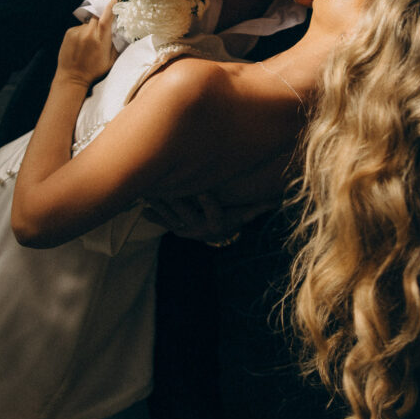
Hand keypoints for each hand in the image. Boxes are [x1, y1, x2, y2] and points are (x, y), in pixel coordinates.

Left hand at [56, 1, 116, 86]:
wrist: (72, 77)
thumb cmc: (93, 71)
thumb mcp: (111, 60)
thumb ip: (115, 44)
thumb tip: (119, 31)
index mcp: (100, 40)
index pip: (107, 18)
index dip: (112, 6)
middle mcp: (88, 33)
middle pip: (97, 17)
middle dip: (100, 21)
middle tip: (100, 32)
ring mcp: (77, 32)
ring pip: (88, 23)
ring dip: (91, 29)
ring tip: (89, 44)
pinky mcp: (69, 33)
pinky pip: (79, 27)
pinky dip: (82, 32)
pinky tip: (81, 44)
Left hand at [143, 193, 277, 242]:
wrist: (215, 233)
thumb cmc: (231, 218)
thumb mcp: (245, 212)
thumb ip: (259, 204)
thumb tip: (277, 197)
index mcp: (217, 224)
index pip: (214, 213)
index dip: (209, 203)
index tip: (203, 190)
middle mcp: (200, 229)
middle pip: (186, 214)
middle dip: (175, 199)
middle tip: (166, 185)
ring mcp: (186, 229)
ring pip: (170, 216)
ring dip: (160, 203)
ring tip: (149, 189)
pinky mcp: (174, 227)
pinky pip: (162, 220)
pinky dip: (153, 214)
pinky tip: (142, 207)